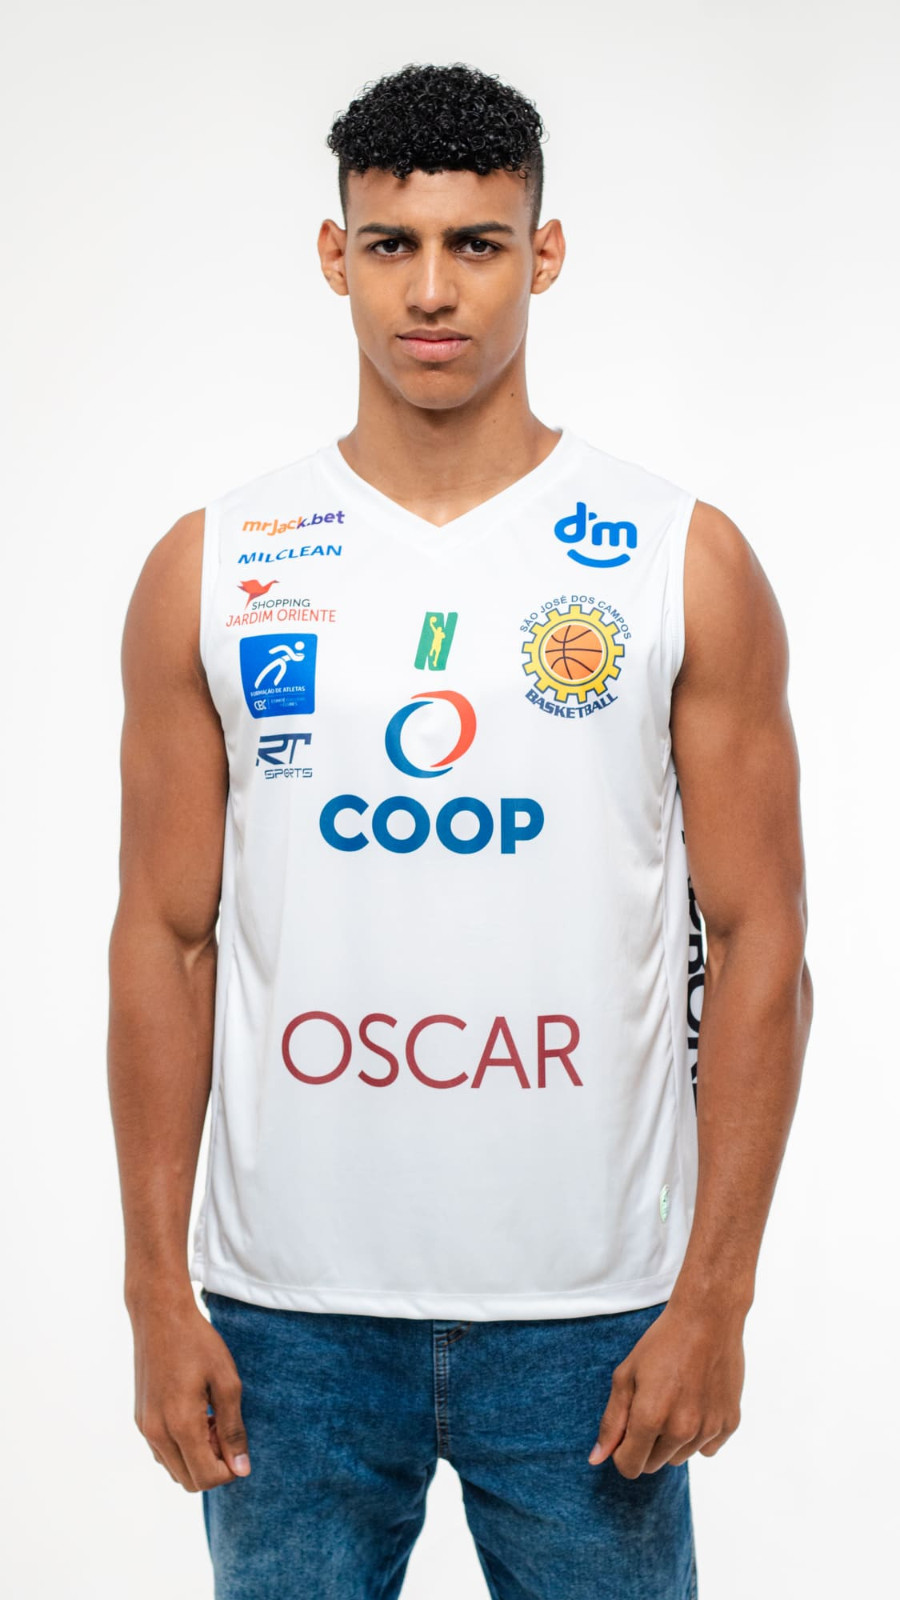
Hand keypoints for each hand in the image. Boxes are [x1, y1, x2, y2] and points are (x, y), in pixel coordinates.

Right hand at [129, 1294, 250, 1491]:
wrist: (159, 1315)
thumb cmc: (198, 1343)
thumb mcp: (226, 1382)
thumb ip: (233, 1430)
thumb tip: (242, 1469)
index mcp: (180, 1425)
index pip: (206, 1478)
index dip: (229, 1470)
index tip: (239, 1444)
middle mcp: (156, 1433)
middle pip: (189, 1481)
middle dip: (213, 1465)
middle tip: (224, 1428)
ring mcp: (144, 1428)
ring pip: (174, 1470)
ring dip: (196, 1457)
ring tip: (211, 1419)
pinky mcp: (140, 1419)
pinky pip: (162, 1452)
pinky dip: (181, 1447)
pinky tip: (195, 1415)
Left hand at [588, 1298, 744, 1477]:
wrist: (708, 1319)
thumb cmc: (662, 1343)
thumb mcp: (626, 1375)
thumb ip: (612, 1421)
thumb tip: (596, 1459)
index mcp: (650, 1418)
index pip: (630, 1467)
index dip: (622, 1452)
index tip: (626, 1431)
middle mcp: (681, 1431)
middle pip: (654, 1464)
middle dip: (646, 1444)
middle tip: (652, 1406)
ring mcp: (708, 1429)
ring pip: (680, 1457)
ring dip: (672, 1440)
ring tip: (675, 1400)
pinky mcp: (729, 1424)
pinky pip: (707, 1448)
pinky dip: (699, 1435)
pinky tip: (697, 1402)